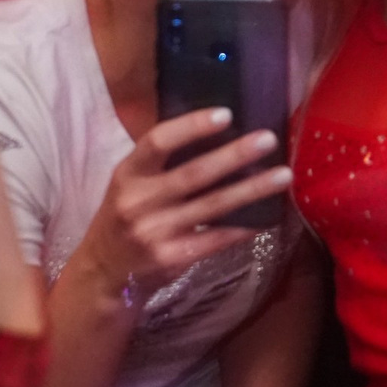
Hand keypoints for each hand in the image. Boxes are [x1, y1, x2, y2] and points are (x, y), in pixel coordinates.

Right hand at [72, 109, 291, 305]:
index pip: (158, 142)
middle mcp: (138, 201)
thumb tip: (218, 129)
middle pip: (193, 174)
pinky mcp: (172, 258)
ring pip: (213, 206)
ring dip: (251, 190)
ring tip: (283, 175)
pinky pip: (217, 238)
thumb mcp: (130, 182)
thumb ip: (162, 161)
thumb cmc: (126, 214)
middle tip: (268, 139)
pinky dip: (244, 227)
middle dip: (234, 155)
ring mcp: (155, 232)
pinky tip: (269, 216)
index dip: (191, 126)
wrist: (104, 271)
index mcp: (128, 173)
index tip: (226, 115)